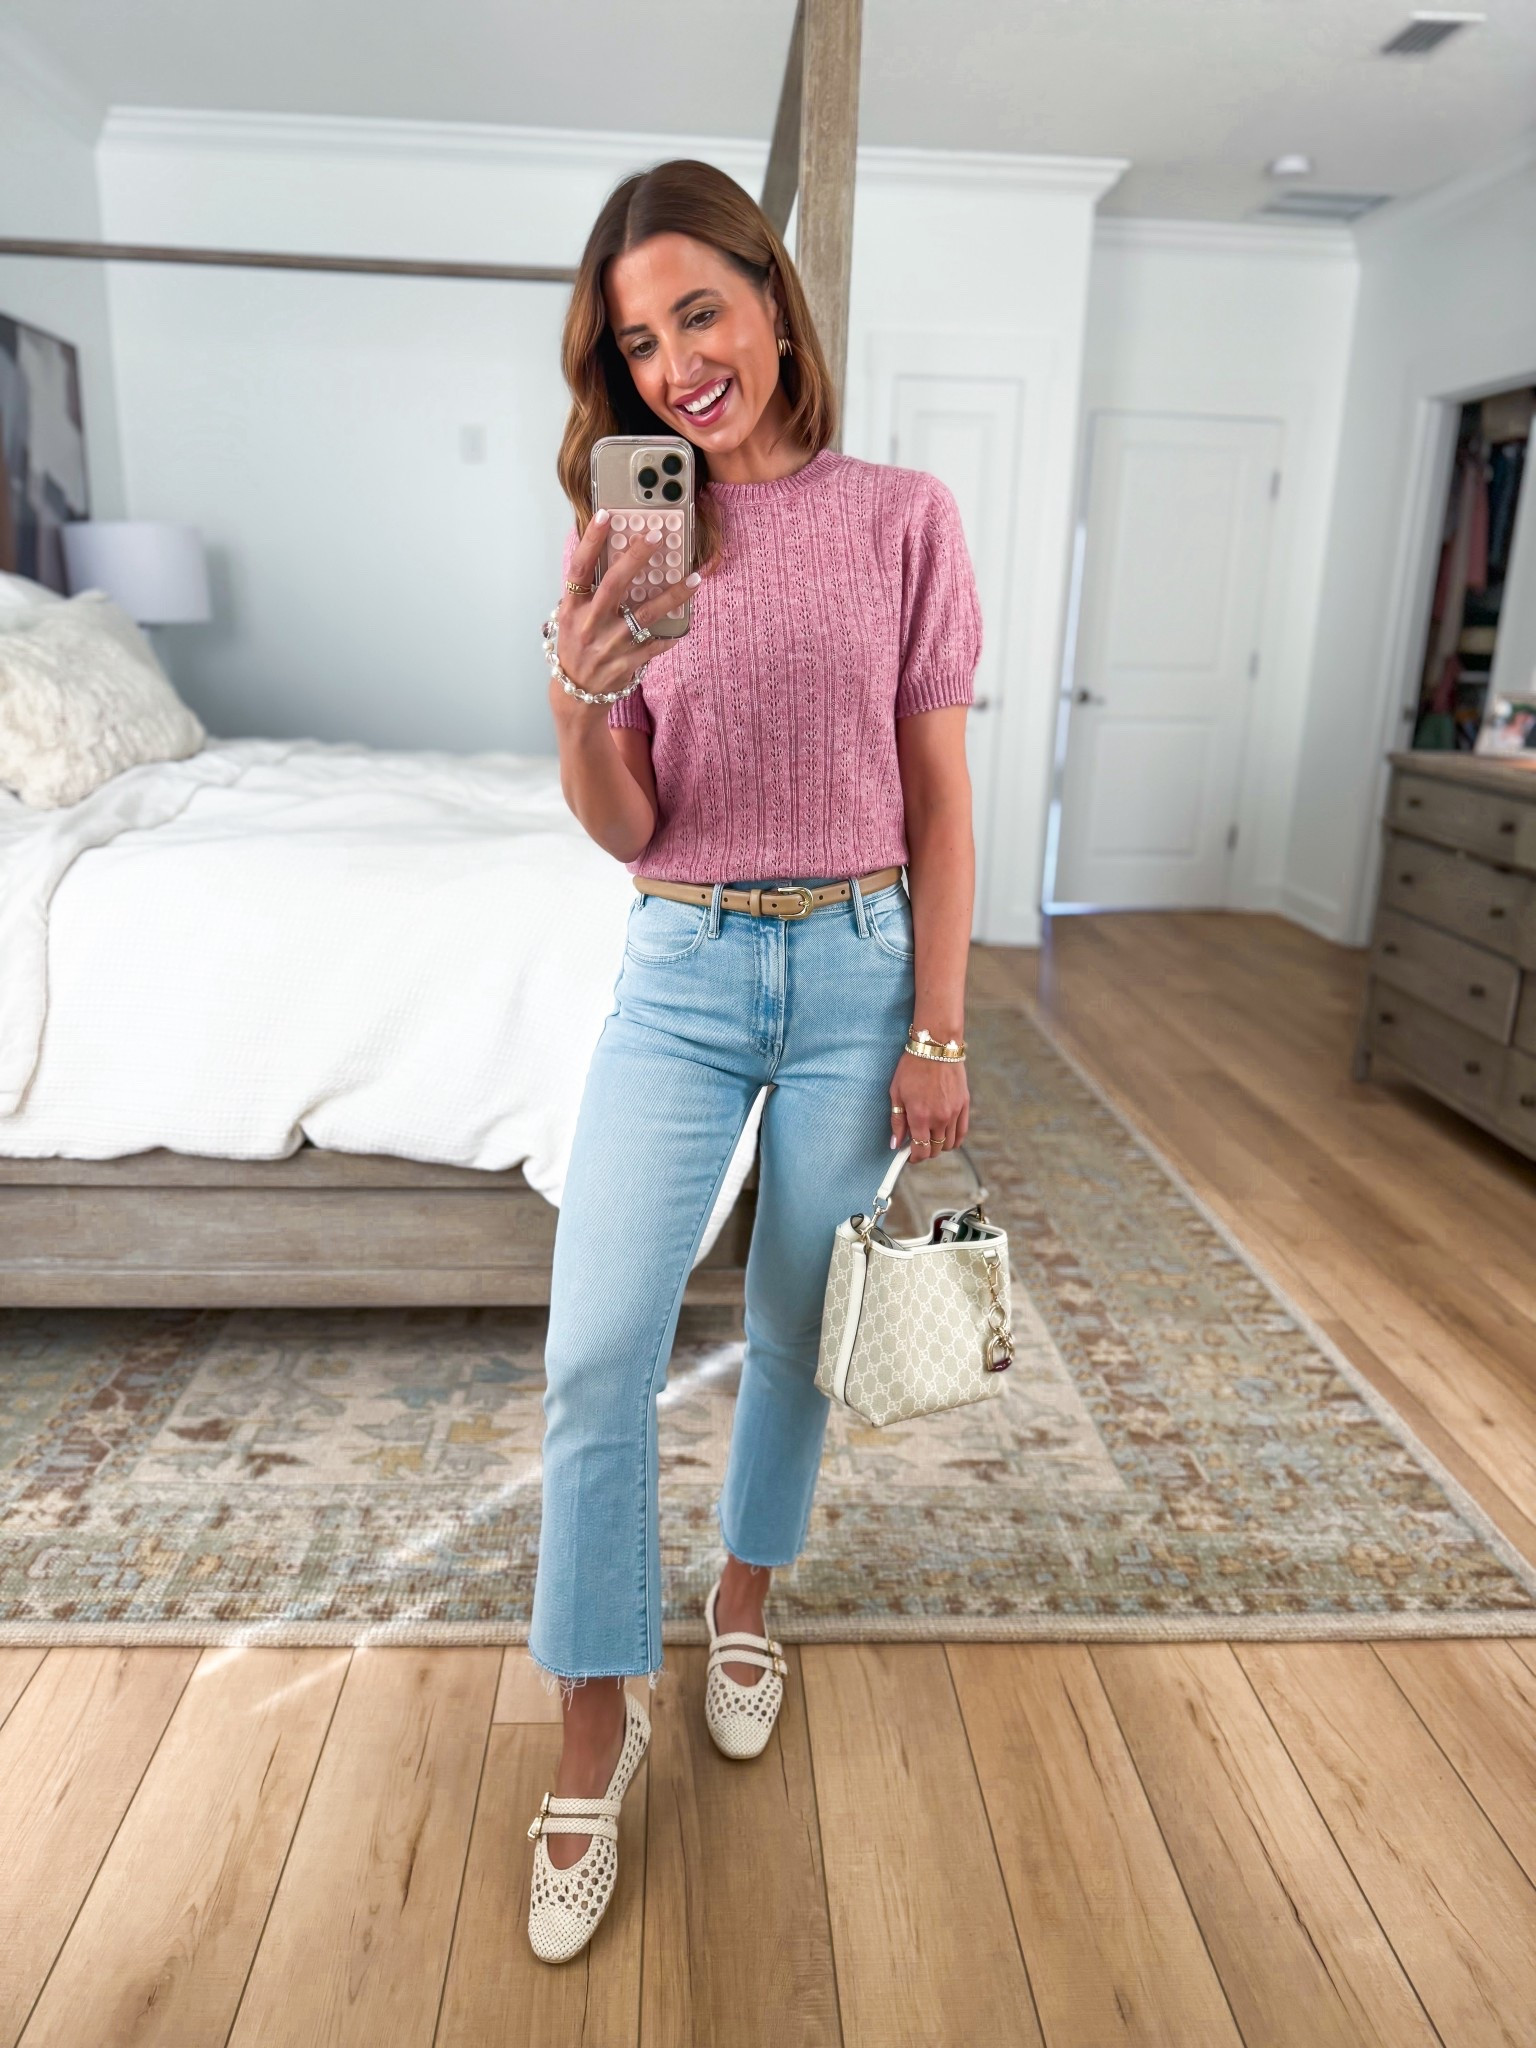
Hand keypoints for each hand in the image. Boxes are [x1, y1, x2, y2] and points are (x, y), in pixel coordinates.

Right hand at [551, 510, 700, 711]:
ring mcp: (609, 644)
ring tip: (694, 579)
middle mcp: (589, 623)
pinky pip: (654, 645)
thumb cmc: (575, 647)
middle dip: (637, 557)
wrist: (574, 693)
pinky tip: (683, 626)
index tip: (606, 515)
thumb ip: (586, 593)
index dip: (591, 541)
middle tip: (658, 536)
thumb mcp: (571, 618)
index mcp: (573, 608)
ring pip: (646, 613)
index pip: (580, 568)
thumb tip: (611, 557)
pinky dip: (669, 636)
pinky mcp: (625, 663)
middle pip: (615, 583)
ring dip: (673, 595)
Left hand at [889, 1050, 968, 1154]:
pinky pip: (962, 1132)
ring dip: (938, 1145)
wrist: (936, 1047)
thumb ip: (897, 1121)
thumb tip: (895, 1144)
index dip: (914, 1158)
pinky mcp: (964, 1105)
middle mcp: (939, 1118)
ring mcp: (954, 1113)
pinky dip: (954, 1139)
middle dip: (925, 1151)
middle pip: (935, 1150)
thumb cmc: (912, 1068)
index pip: (920, 1151)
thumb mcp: (896, 1093)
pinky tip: (946, 1135)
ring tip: (930, 1136)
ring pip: (949, 1144)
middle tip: (917, 1143)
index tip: (909, 1155)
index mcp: (920, 1116)